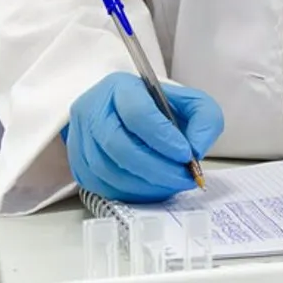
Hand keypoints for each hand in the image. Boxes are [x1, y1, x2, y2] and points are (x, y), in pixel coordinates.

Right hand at [65, 72, 224, 203]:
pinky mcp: (78, 162)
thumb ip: (205, 119)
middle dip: (157, 169)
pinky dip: (130, 193)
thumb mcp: (189, 103)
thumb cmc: (157, 109)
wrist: (125, 114)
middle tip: (184, 178)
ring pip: (108, 170)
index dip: (164, 139)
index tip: (187, 155)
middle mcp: (93, 110)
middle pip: (119, 146)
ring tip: (171, 184)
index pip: (138, 114)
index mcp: (120, 88)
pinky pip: (100, 187)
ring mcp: (81, 138)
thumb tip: (197, 149)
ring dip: (145, 185)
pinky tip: (150, 189)